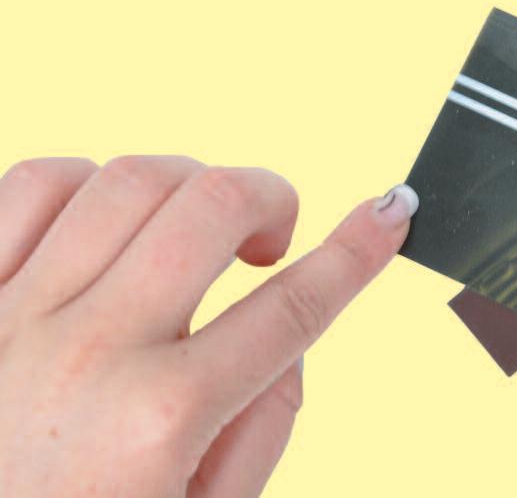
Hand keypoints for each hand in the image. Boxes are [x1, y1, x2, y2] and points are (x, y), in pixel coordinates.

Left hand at [0, 156, 417, 496]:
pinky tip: (112, 221)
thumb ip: (264, 424)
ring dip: (187, 187)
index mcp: (163, 417)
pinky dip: (90, 182)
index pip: (294, 304)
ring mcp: (15, 317)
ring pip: (125, 181)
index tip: (390, 212)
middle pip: (212, 207)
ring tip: (192, 232)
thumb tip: (285, 337)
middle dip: (271, 197)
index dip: (359, 250)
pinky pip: (32, 185)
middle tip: (272, 240)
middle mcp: (91, 353)